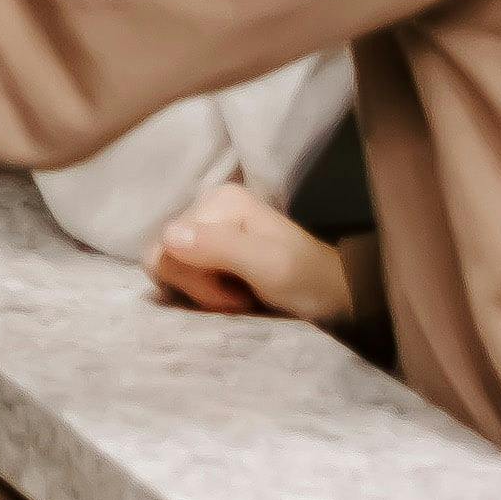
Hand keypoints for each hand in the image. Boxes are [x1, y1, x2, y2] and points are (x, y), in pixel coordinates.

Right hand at [146, 174, 364, 326]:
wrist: (336, 296)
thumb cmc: (308, 281)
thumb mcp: (269, 266)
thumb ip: (221, 248)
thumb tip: (167, 236)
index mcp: (218, 201)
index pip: (167, 246)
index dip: (195, 281)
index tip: (236, 295)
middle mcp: (205, 207)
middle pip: (164, 256)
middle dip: (198, 287)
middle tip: (237, 298)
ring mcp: (204, 228)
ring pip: (168, 267)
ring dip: (200, 291)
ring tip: (236, 297)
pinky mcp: (206, 249)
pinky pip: (179, 272)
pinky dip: (201, 291)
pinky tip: (230, 294)